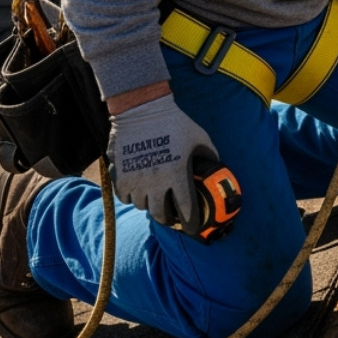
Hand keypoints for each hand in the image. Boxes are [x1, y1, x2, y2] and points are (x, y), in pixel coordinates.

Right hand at [108, 95, 216, 227]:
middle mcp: (156, 182)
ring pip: (141, 206)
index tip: (192, 227)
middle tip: (171, 216)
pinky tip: (138, 191)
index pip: (186, 209)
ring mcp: (135, 180)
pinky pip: (124, 197)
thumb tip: (217, 167)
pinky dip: (131, 197)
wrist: (143, 110)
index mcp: (178, 175)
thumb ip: (210, 156)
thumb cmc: (176, 123)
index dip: (190, 222)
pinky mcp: (120, 174)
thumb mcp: (200, 138)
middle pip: (160, 214)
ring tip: (154, 199)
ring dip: (149, 205)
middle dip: (168, 218)